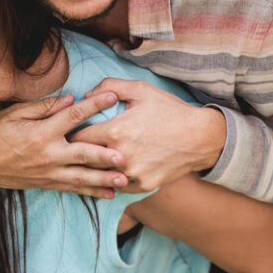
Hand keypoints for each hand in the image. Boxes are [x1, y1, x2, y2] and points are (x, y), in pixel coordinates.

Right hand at [0, 92, 128, 197]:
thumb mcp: (15, 113)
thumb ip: (45, 106)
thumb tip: (71, 99)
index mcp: (40, 133)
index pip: (72, 116)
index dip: (94, 105)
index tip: (113, 96)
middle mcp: (47, 155)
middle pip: (83, 154)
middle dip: (106, 155)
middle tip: (126, 156)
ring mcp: (47, 172)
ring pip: (81, 177)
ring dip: (104, 179)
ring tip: (124, 180)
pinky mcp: (46, 184)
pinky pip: (72, 189)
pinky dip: (91, 192)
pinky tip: (109, 194)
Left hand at [73, 78, 226, 192]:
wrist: (200, 137)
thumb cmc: (170, 110)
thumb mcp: (141, 89)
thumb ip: (110, 86)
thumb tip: (87, 94)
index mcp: (115, 131)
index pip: (77, 138)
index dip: (72, 135)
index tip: (71, 133)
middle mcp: (120, 156)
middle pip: (83, 160)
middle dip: (77, 154)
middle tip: (72, 150)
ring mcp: (130, 174)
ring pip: (98, 176)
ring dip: (93, 168)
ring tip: (88, 163)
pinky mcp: (141, 186)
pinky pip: (116, 185)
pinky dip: (112, 179)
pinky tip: (110, 172)